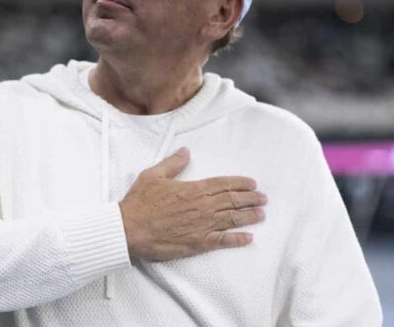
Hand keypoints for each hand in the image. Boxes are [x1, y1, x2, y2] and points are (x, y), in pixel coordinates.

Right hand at [119, 148, 266, 260]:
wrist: (130, 229)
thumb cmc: (139, 203)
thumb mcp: (153, 175)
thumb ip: (172, 163)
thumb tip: (185, 151)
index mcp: (194, 189)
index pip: (224, 184)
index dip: (241, 183)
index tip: (252, 183)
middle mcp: (203, 207)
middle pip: (233, 201)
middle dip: (251, 199)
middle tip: (263, 198)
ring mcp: (202, 225)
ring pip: (233, 219)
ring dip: (249, 216)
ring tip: (261, 214)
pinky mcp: (198, 243)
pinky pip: (223, 241)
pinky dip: (238, 239)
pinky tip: (249, 238)